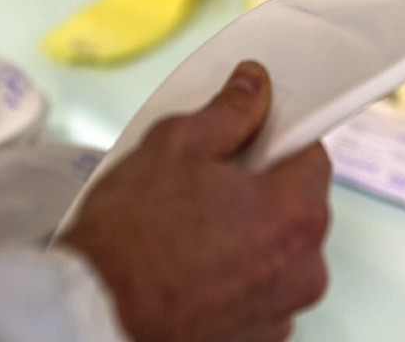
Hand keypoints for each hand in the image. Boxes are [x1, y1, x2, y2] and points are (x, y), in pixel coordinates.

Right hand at [59, 61, 331, 341]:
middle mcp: (302, 269)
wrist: (92, 314)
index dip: (277, 137)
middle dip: (259, 187)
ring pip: (276, 249)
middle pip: (296, 205)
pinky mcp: (255, 339)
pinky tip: (191, 263)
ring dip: (248, 233)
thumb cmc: (129, 241)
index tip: (250, 135)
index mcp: (295, 214)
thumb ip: (227, 111)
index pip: (312, 153)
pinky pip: (257, 289)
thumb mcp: (175, 146)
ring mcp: (280, 310)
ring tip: (192, 227)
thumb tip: (251, 89)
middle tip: (207, 181)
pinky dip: (235, 273)